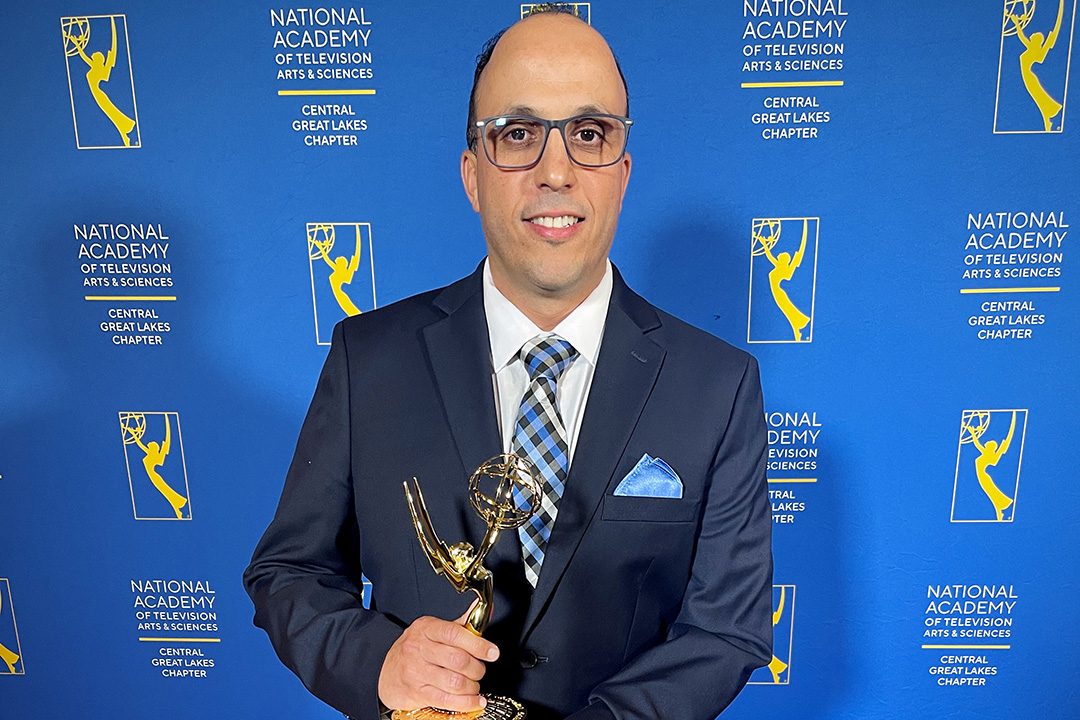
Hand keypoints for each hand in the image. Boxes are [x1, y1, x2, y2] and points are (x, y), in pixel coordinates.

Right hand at [378, 605, 499, 712]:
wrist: (384, 671)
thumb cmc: (413, 650)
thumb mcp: (432, 630)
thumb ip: (460, 625)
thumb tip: (483, 612)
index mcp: (426, 628)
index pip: (455, 634)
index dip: (478, 644)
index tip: (492, 652)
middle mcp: (419, 648)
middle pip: (458, 660)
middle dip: (477, 668)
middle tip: (480, 669)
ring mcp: (416, 672)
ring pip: (455, 682)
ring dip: (472, 686)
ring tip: (474, 685)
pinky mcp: (416, 693)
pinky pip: (447, 700)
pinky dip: (466, 702)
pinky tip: (475, 701)